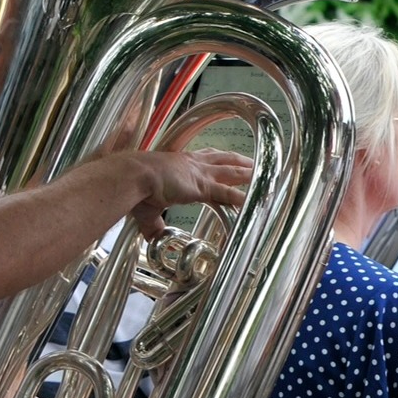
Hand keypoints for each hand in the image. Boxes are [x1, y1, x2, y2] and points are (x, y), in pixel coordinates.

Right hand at [129, 148, 254, 236]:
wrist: (133, 175)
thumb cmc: (136, 186)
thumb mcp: (147, 206)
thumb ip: (154, 223)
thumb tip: (154, 236)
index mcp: (180, 164)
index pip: (205, 160)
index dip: (218, 162)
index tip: (228, 162)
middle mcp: (193, 165)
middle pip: (223, 161)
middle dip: (239, 162)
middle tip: (254, 164)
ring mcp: (199, 175)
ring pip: (231, 173)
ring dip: (248, 175)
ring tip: (263, 176)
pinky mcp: (201, 187)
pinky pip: (227, 193)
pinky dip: (240, 197)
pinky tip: (252, 200)